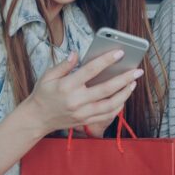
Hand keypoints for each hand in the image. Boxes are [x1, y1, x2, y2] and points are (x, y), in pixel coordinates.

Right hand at [22, 50, 142, 135]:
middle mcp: (76, 101)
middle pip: (106, 89)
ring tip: (133, 83)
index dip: (106, 60)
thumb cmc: (43, 94)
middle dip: (124, 79)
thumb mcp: (47, 76)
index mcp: (67, 86)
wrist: (37, 118)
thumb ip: (64, 65)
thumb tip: (76, 53)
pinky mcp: (85, 121)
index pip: (91, 70)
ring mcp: (82, 113)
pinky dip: (118, 107)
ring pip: (110, 105)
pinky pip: (106, 116)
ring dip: (125, 94)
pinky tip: (124, 98)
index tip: (120, 52)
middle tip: (137, 70)